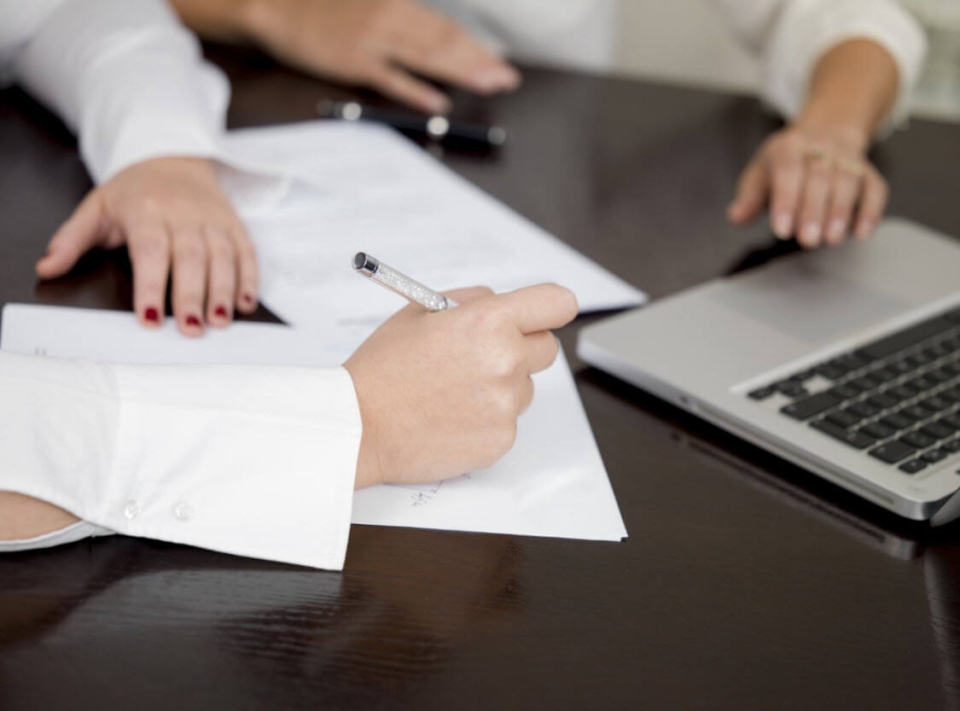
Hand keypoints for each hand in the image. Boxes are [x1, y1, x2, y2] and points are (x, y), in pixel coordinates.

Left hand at [36, 157, 257, 336]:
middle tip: (192, 329)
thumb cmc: (134, 191)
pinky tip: (245, 304)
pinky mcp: (234, 225)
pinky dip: (249, 279)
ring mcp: (213, 220)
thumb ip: (71, 239)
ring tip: (221, 322)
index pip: (151, 252)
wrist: (173, 156)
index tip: (149, 318)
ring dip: (225, 292)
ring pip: (222, 258)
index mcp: (146, 212)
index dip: (151, 287)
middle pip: (191, 259)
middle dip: (193, 297)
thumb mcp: (96, 207)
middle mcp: (183, 216)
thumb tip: (47, 267)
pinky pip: (246, 252)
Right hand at [242, 0, 520, 113]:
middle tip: (507, 79)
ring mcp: (373, 40)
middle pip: (444, 42)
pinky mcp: (354, 61)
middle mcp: (390, 16)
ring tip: (489, 85)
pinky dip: (417, 91)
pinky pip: (392, 78)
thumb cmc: (322, 7)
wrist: (276, 6)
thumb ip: (401, 16)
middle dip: (480, 60)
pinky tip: (439, 103)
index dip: (475, 45)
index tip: (499, 61)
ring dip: (462, 72)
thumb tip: (431, 37)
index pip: (445, 26)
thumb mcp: (368, 2)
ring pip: (427, 58)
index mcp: (396, 2)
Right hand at [344, 283, 577, 488]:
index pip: (557, 304)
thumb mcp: (420, 311)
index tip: (539, 315)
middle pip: (546, 348)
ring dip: (501, 386)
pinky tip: (450, 416)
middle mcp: (506, 361)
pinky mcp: (501, 439)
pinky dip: (486, 419)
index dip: (548, 308)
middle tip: (481, 355)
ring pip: (525, 387)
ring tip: (452, 391)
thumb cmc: (383, 367)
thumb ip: (470, 300)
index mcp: (489, 321)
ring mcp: (506, 404)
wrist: (360, 426)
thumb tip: (501, 302)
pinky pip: (508, 420)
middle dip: (521, 347)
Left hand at [727, 125, 887, 248]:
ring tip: (832, 239)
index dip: (786, 201)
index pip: (787, 171)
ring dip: (841, 212)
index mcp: (788, 146)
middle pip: (820, 177)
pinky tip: (861, 233)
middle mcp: (820, 147)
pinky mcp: (867, 169)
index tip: (782, 230)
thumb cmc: (784, 164)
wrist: (821, 137)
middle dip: (814, 211)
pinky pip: (875, 187)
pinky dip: (870, 211)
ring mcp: (846, 156)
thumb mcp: (759, 175)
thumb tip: (736, 216)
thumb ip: (749, 198)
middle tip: (808, 240)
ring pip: (848, 180)